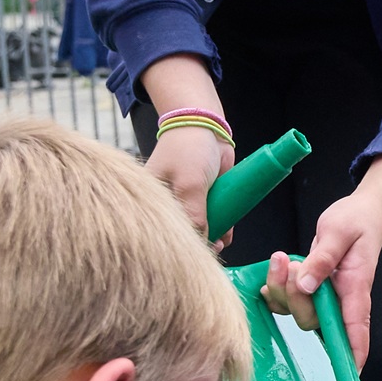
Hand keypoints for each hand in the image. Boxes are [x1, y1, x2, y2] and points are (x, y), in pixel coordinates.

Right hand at [147, 122, 233, 241]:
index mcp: (154, 199)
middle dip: (199, 242)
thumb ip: (194, 214)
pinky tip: (227, 236)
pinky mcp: (208, 196)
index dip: (178, 242)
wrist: (207, 127)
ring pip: (202, 225)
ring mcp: (190, 199)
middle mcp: (170, 201)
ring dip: (213, 236)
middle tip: (213, 249)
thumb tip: (202, 241)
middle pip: (184, 229)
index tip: (193, 253)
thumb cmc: (188, 150)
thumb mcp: (189, 184)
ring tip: (221, 245)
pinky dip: (222, 226)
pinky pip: (215, 217)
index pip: (164, 228)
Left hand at [260, 155, 381, 367]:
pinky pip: (288, 301)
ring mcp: (326, 296)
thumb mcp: (338, 233)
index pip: (357, 330)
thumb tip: (307, 285)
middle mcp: (342, 299)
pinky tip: (274, 270)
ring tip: (282, 257)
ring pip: (297, 311)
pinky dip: (276, 289)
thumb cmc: (356, 221)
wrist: (361, 212)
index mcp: (356, 289)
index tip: (350, 375)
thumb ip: (322, 259)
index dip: (353, 354)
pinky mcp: (313, 288)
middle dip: (293, 297)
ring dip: (281, 288)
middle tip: (289, 263)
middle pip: (313, 320)